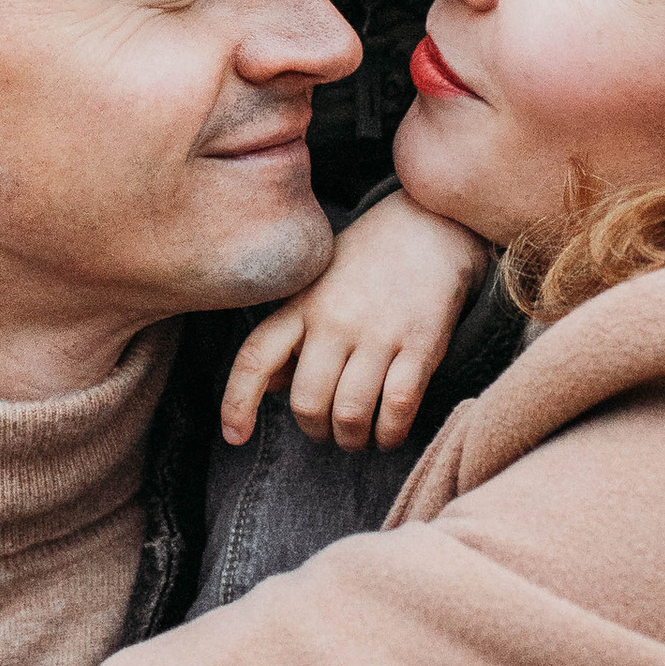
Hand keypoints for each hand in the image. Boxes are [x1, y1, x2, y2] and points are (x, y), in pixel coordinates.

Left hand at [219, 191, 488, 452]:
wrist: (430, 225)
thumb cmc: (367, 262)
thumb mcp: (317, 286)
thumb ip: (292, 334)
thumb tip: (271, 386)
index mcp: (301, 305)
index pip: (256, 358)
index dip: (238, 402)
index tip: (234, 436)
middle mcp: (334, 320)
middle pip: (307, 402)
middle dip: (315, 430)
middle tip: (328, 431)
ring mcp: (378, 333)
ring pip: (350, 414)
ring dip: (352, 440)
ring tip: (358, 438)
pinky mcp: (421, 344)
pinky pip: (397, 408)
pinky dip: (390, 434)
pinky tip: (389, 433)